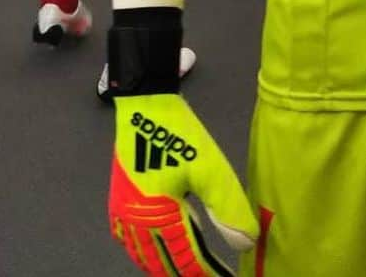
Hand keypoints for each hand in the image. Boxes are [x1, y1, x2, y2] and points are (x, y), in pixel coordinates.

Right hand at [110, 94, 256, 274]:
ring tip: (189, 272)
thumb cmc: (180, 135)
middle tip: (210, 275)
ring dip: (166, 268)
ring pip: (144, 257)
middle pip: (163, 264)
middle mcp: (136, 223)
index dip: (207, 273)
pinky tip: (157, 252)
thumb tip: (246, 243)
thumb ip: (228, 209)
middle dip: (187, 274)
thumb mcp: (211, 169)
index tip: (226, 276)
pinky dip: (146, 255)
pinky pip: (129, 242)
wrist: (145, 105)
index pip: (186, 261)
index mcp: (158, 218)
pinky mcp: (119, 202)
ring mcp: (123, 214)